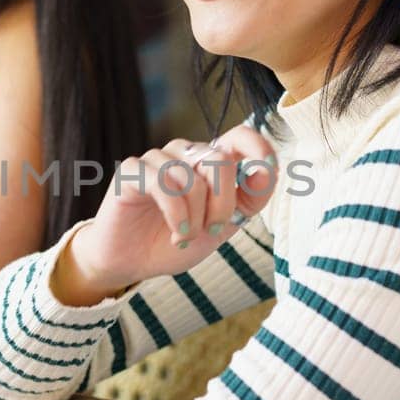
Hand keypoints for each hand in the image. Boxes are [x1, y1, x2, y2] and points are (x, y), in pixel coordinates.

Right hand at [55, 126, 277, 303]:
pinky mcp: (132, 171)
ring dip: (195, 218)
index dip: (259, 149)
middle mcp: (185, 153)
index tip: (267, 174)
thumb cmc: (175, 240)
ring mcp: (157, 159)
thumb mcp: (223, 226)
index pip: (240, 136)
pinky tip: (175, 233)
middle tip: (210, 231)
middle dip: (222, 204)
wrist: (132, 263)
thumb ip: (248, 199)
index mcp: (210, 162)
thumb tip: (266, 171)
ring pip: (192, 177)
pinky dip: (176, 216)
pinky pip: (164, 185)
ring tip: (184, 236)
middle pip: (219, 160)